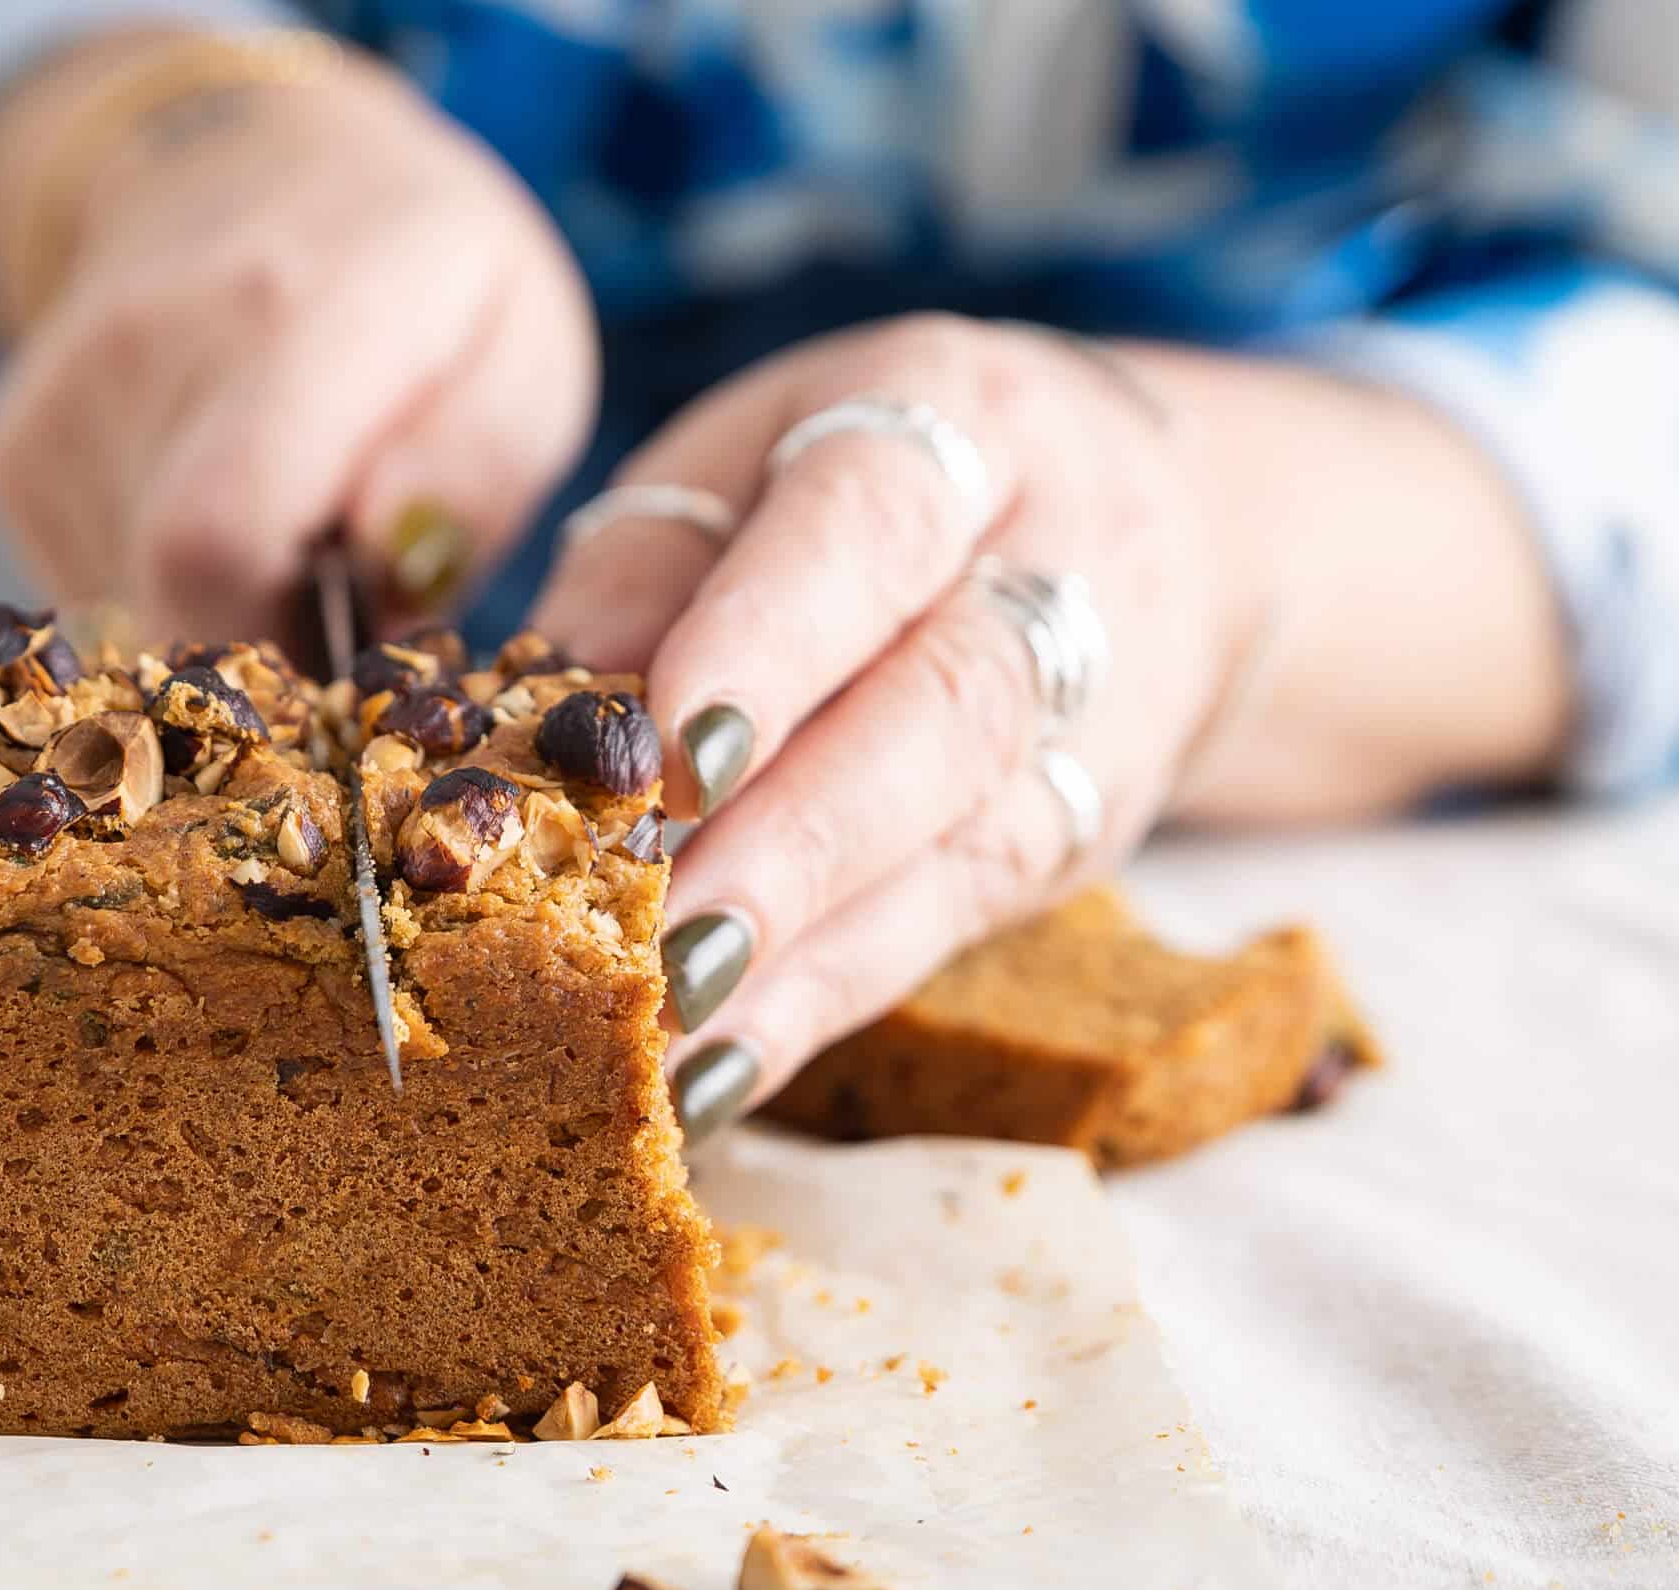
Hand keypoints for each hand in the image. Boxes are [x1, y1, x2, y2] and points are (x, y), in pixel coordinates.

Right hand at [0, 42, 597, 642]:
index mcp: (297, 310)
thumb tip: (385, 569)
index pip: (217, 537)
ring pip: (130, 614)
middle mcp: (145, 343)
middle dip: (267, 646)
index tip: (355, 661)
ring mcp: (57, 400)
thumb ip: (474, 468)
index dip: (285, 650)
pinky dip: (165, 594)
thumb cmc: (425, 280)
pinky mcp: (9, 452)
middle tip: (341, 603)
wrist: (251, 161)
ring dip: (222, 618)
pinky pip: (88, 595)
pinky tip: (218, 516)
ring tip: (287, 532)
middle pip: (170, 598)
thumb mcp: (525, 352)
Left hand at [530, 316, 1251, 1130]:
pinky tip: (716, 1074)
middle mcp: (1050, 572)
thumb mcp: (750, 464)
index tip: (671, 754)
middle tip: (657, 939)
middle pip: (941, 711)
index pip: (869, 526)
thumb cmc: (870, 489)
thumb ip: (647, 570)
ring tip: (669, 1035)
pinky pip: (946, 930)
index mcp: (953, 427)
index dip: (775, 642)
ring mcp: (1087, 724)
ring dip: (804, 954)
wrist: (1140, 528)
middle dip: (794, 839)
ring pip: (961, 844)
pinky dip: (822, 1006)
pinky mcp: (1076, 842)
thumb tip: (539, 711)